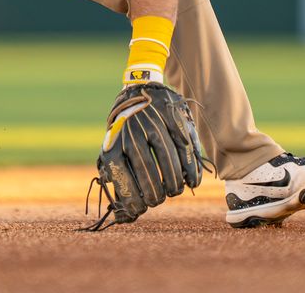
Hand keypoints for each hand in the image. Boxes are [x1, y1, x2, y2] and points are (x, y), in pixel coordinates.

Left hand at [82, 82, 208, 229]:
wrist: (140, 89)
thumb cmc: (124, 129)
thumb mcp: (113, 146)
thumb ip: (118, 176)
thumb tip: (124, 215)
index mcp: (114, 141)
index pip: (123, 178)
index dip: (133, 200)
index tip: (139, 210)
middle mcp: (133, 132)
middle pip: (147, 172)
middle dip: (154, 194)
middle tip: (158, 201)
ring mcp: (155, 124)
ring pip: (169, 161)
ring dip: (174, 184)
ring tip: (173, 192)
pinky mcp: (174, 118)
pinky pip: (186, 149)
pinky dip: (191, 170)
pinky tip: (191, 182)